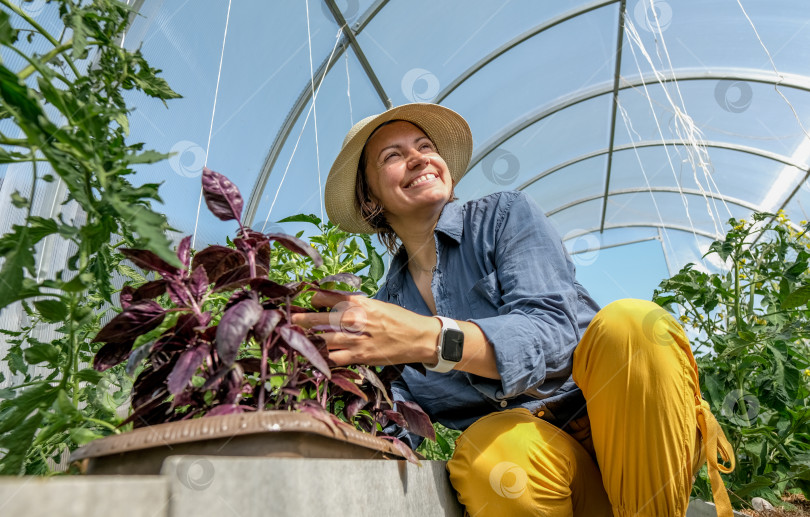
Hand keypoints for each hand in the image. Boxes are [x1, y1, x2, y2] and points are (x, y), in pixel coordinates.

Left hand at [291, 290, 440, 366]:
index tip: (308, 299)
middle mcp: (360, 320)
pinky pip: (337, 358)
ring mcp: (360, 340)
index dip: (317, 298)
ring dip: (310, 338)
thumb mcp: (379, 306)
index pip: (335, 298)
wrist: (421, 338)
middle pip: (325, 319)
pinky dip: (324, 356)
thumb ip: (357, 306)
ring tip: (297, 337)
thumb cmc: (400, 320)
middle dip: (305, 319)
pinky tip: (314, 355)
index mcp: (364, 304)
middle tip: (291, 318)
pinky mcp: (362, 357)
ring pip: (326, 339)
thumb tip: (333, 304)